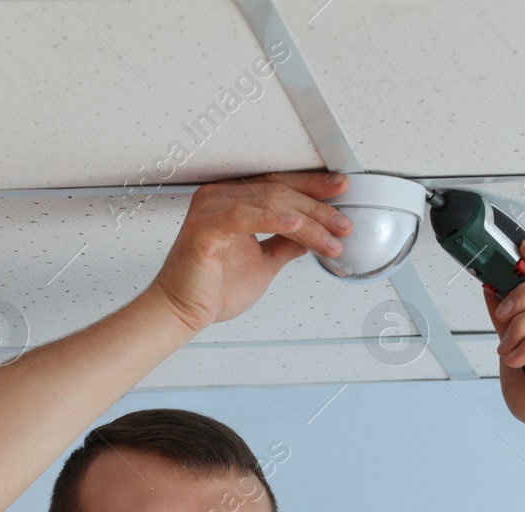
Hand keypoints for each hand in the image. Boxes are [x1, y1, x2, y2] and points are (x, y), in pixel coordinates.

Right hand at [145, 170, 354, 333]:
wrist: (181, 312)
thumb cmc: (211, 289)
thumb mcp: (264, 262)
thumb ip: (286, 244)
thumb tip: (312, 235)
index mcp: (232, 201)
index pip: (279, 185)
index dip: (313, 187)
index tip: (341, 192)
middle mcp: (220, 198)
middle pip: (279, 191)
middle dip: (318, 207)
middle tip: (343, 223)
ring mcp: (211, 210)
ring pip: (269, 203)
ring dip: (307, 220)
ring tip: (331, 236)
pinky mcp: (205, 229)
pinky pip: (244, 217)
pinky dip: (273, 219)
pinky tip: (296, 224)